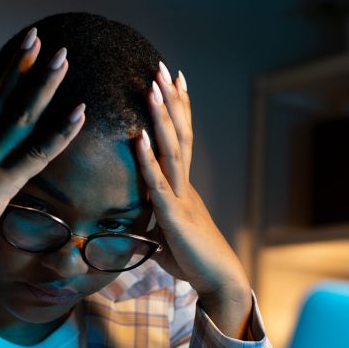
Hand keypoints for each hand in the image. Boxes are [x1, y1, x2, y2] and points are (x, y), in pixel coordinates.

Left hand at [135, 64, 252, 338]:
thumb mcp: (166, 233)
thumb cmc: (192, 260)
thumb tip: (131, 213)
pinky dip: (147, 160)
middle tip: (162, 67)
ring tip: (152, 86)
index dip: (178, 109)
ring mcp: (182, 198)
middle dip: (171, 100)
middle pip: (179, 134)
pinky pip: (159, 184)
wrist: (217, 280)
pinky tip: (139, 137)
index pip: (181, 140)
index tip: (171, 80)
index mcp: (184, 187)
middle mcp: (186, 185)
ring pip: (173, 151)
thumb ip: (151, 217)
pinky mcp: (175, 217)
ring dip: (162, 118)